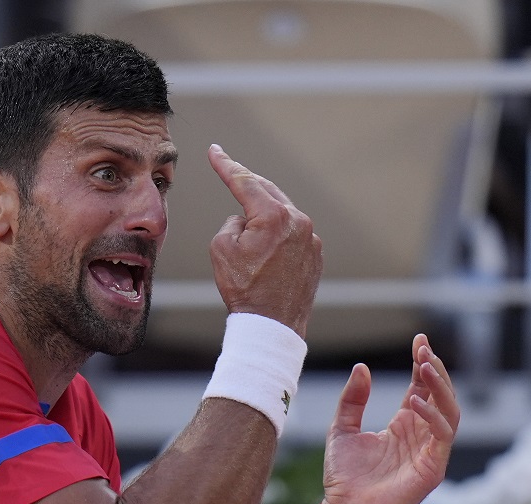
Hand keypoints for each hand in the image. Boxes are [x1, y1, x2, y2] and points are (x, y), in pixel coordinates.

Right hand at [207, 145, 321, 338]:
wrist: (272, 325)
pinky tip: (267, 251)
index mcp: (273, 216)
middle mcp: (297, 221)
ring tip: (248, 230)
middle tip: (229, 170)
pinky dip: (279, 234)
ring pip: (282, 213)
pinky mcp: (315, 253)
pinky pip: (293, 234)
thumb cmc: (245, 290)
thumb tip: (245, 220)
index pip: (244, 181)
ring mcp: (311, 237)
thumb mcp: (221, 249)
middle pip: (267, 192)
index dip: (226, 164)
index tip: (214, 151)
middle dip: (246, 183)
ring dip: (264, 214)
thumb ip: (231, 223)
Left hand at [320, 334, 459, 503]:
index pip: (421, 387)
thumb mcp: (342, 429)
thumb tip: (362, 368)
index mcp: (404, 424)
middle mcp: (420, 435)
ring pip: (450, 411)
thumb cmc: (344, 477)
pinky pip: (443, 436)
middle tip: (424, 349)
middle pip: (440, 395)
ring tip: (425, 366)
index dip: (423, 364)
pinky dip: (434, 416)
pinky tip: (417, 401)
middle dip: (435, 370)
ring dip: (441, 387)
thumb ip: (352, 400)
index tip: (419, 340)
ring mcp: (430, 451)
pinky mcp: (433, 468)